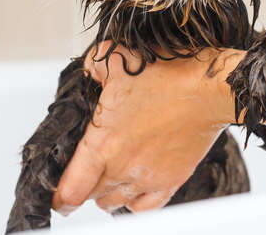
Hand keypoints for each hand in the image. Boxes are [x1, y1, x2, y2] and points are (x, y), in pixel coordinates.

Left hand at [51, 42, 242, 214]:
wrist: (208, 89)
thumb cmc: (167, 74)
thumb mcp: (117, 57)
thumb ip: (93, 66)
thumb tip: (88, 71)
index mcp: (103, 143)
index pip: (70, 189)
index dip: (59, 196)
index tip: (57, 195)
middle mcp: (122, 167)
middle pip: (90, 195)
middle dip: (83, 186)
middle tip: (85, 171)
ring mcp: (147, 178)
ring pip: (115, 202)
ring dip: (107, 192)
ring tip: (109, 175)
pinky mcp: (171, 181)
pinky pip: (144, 207)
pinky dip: (134, 202)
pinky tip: (133, 188)